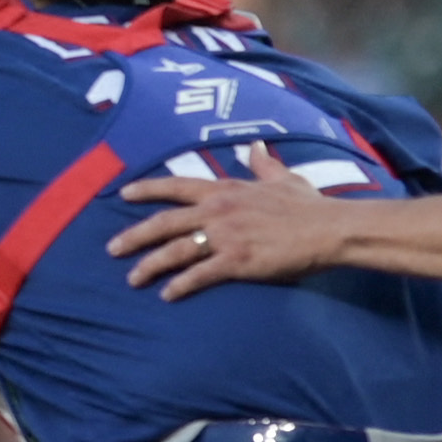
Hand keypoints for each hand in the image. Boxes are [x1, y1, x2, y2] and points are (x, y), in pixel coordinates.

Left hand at [108, 171, 352, 297]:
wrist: (329, 229)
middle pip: (165, 222)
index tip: (123, 194)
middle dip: (135, 236)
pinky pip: (200, 275)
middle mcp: (218, 210)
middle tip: (112, 249)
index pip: (176, 186)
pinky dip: (180, 285)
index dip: (147, 189)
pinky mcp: (237, 261)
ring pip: (176, 251)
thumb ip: (262, 164)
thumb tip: (256, 147)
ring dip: (151, 266)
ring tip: (133, 279)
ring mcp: (225, 236)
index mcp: (225, 189)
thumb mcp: (282, 177)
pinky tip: (167, 294)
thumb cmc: (309, 205)